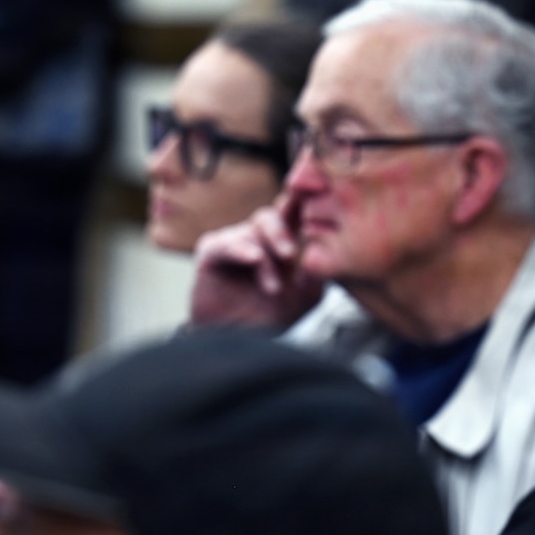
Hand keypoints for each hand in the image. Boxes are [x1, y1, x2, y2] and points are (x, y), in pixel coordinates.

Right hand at [189, 201, 324, 328]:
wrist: (238, 342)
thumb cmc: (272, 315)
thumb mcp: (304, 297)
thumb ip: (315, 273)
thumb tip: (324, 250)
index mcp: (282, 240)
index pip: (295, 212)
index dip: (304, 199)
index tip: (318, 191)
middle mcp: (258, 236)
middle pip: (272, 215)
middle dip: (283, 232)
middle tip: (291, 254)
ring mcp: (234, 242)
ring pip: (253, 233)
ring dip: (267, 261)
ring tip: (273, 288)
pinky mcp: (210, 254)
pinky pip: (226, 244)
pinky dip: (242, 250)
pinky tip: (254, 259)